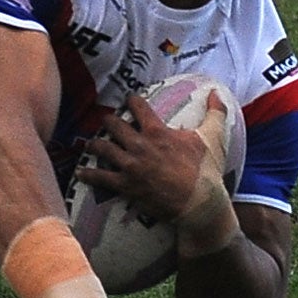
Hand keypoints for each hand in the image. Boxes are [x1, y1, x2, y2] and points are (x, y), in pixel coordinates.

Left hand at [73, 93, 209, 222]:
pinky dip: (88, 175)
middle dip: (108, 121)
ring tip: (89, 145)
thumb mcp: (212, 138)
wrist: (199, 203)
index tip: (128, 98)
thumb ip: (214, 114)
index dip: (131, 100)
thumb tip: (217, 94)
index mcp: (157, 131)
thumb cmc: (206, 171)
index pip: (138, 106)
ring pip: (103, 149)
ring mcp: (130, 166)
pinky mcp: (126, 185)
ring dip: (94, 145)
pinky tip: (80, 173)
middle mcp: (139, 145)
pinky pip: (101, 178)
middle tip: (106, 121)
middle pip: (114, 125)